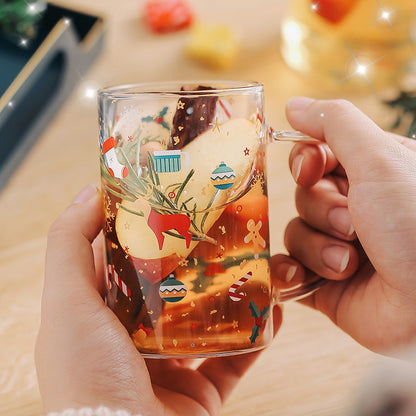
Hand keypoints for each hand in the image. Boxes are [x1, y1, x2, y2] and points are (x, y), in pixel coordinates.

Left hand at [35, 184, 281, 414]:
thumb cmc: (87, 379)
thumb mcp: (66, 303)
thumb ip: (69, 244)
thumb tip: (91, 192)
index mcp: (99, 316)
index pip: (122, 259)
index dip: (144, 228)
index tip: (172, 198)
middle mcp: (131, 340)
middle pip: (169, 286)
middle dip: (194, 257)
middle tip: (219, 225)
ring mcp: (169, 366)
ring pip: (206, 319)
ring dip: (230, 293)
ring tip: (252, 261)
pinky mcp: (200, 391)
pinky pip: (235, 356)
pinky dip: (255, 334)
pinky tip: (272, 308)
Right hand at [272, 97, 415, 353]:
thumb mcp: (380, 159)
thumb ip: (335, 124)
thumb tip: (293, 104)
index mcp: (369, 176)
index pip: (315, 157)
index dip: (306, 162)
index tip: (312, 170)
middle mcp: (353, 210)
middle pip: (302, 195)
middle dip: (323, 210)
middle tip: (356, 226)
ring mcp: (336, 248)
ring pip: (294, 232)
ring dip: (319, 246)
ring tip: (352, 262)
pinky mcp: (324, 284)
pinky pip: (287, 270)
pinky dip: (290, 273)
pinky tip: (302, 279)